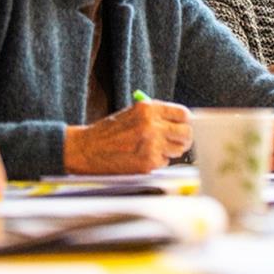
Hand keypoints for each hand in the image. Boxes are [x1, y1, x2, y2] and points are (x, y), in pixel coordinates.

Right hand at [65, 100, 191, 173]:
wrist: (87, 149)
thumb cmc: (110, 131)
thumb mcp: (133, 113)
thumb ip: (157, 115)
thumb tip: (184, 122)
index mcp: (148, 109)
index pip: (183, 114)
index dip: (185, 121)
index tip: (183, 125)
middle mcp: (152, 126)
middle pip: (186, 133)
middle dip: (183, 138)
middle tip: (177, 140)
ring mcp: (151, 146)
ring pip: (178, 150)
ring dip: (170, 150)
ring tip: (154, 147)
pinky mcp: (147, 163)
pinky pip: (165, 162)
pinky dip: (158, 161)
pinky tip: (142, 156)